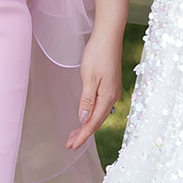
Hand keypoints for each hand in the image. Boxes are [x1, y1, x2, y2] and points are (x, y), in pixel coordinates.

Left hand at [65, 30, 122, 149]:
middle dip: (83, 134)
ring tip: (73, 135)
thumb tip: (84, 119)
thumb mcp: (89, 77)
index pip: (93, 122)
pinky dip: (91, 116)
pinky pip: (101, 107)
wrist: (109, 36)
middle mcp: (113, 96)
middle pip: (97, 121)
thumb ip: (86, 100)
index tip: (71, 146)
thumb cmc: (97, 53)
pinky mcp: (111, 86)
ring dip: (86, 125)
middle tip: (68, 144)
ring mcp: (113, 91)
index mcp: (107, 96)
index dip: (82, 136)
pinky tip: (85, 117)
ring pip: (99, 114)